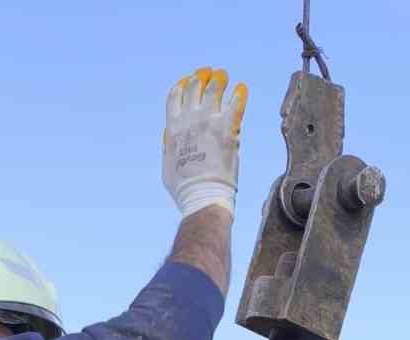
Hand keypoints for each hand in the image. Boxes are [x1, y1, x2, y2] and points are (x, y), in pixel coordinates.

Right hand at [163, 66, 247, 218]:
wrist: (203, 195)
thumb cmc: (185, 189)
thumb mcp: (167, 165)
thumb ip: (168, 145)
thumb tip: (169, 133)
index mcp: (173, 126)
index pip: (176, 94)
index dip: (183, 84)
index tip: (189, 80)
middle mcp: (190, 118)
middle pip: (195, 86)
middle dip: (202, 77)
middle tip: (210, 74)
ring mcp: (209, 120)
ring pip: (215, 87)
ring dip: (220, 79)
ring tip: (225, 76)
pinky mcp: (228, 127)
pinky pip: (236, 102)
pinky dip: (240, 93)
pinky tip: (242, 88)